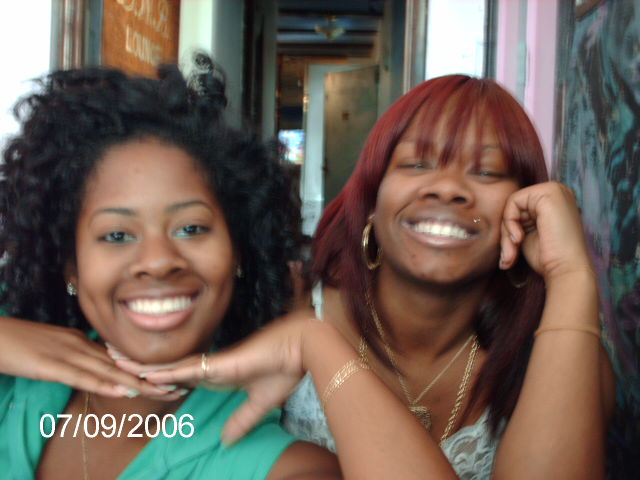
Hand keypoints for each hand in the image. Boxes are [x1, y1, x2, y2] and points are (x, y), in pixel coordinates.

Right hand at [0, 316, 177, 398]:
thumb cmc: (18, 343)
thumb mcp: (50, 350)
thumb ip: (72, 358)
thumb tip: (91, 368)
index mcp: (80, 342)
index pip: (118, 358)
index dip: (143, 369)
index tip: (166, 376)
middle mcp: (80, 345)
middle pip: (121, 364)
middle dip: (151, 376)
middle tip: (179, 384)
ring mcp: (67, 354)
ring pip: (110, 370)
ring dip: (139, 382)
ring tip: (164, 390)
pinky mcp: (52, 365)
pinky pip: (83, 376)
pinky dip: (106, 383)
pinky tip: (124, 390)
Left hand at [115, 311, 316, 443]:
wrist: (303, 348)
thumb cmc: (285, 368)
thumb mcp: (260, 404)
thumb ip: (242, 421)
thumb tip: (225, 442)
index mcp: (217, 376)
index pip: (180, 378)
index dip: (158, 379)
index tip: (137, 379)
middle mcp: (209, 368)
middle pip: (166, 368)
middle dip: (139, 366)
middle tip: (112, 359)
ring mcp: (213, 364)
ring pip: (169, 367)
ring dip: (142, 366)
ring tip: (114, 361)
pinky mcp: (220, 364)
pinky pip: (186, 369)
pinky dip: (165, 372)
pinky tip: (145, 374)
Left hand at [499, 181, 594, 279]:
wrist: (566, 270)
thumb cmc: (548, 257)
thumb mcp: (527, 234)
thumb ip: (516, 220)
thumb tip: (488, 216)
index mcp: (554, 200)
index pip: (518, 208)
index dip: (509, 230)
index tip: (511, 253)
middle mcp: (556, 191)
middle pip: (514, 206)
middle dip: (506, 233)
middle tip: (509, 255)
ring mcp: (554, 190)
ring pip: (511, 206)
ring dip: (506, 233)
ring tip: (512, 253)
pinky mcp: (548, 193)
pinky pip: (513, 202)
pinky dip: (510, 223)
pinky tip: (519, 239)